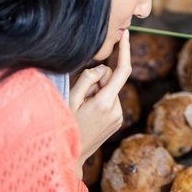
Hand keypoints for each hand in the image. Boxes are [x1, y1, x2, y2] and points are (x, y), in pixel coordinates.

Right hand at [69, 31, 130, 177]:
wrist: (72, 157)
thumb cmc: (66, 126)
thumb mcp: (70, 100)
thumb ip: (87, 79)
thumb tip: (103, 68)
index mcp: (105, 102)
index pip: (122, 71)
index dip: (125, 50)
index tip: (125, 35)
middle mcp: (117, 109)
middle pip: (111, 80)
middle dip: (97, 81)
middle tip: (80, 96)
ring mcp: (119, 116)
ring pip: (111, 90)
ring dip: (98, 92)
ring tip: (83, 108)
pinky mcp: (119, 120)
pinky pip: (111, 100)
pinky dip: (102, 99)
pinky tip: (90, 112)